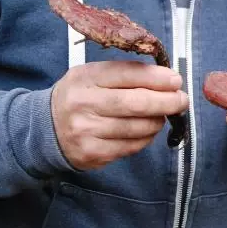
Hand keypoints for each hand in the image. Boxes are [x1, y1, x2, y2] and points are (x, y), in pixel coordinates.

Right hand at [51, 61, 187, 169]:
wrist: (44, 129)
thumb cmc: (80, 97)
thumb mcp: (93, 75)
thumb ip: (126, 74)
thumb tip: (167, 79)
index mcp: (85, 77)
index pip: (127, 74)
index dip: (156, 78)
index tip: (176, 80)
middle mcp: (83, 103)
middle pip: (135, 103)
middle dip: (166, 102)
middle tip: (182, 100)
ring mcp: (86, 131)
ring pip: (137, 128)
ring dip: (157, 121)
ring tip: (161, 115)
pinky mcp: (92, 153)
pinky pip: (131, 146)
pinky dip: (146, 138)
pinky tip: (146, 131)